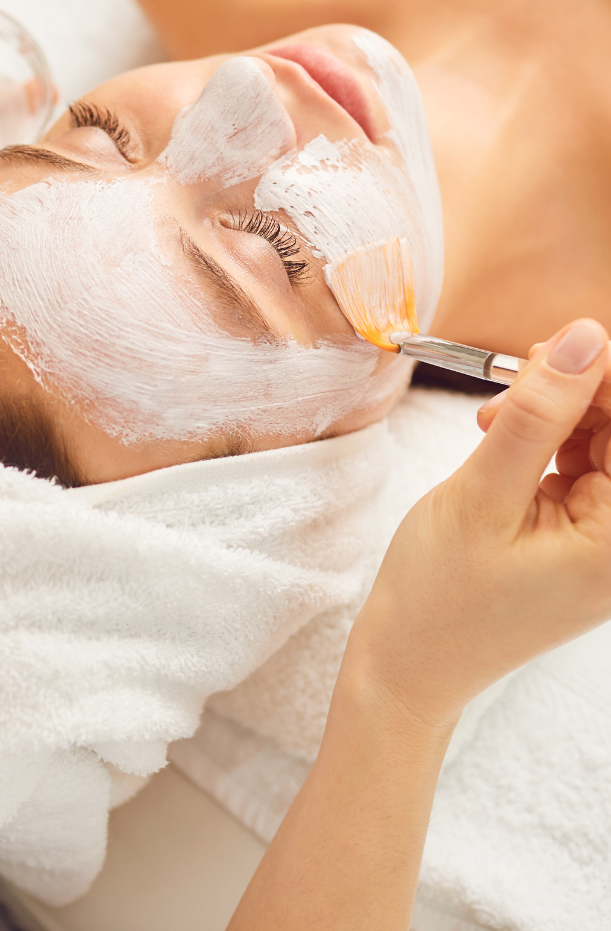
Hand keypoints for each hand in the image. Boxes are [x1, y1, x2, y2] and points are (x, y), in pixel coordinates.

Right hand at [349, 317, 610, 728]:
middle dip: (577, 392)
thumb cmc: (439, 597)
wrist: (408, 662)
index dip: (604, 379)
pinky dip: (539, 441)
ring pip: (599, 443)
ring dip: (552, 414)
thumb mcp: (482, 496)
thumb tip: (584, 337)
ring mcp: (602, 540)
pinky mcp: (575, 535)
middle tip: (513, 377)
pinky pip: (575, 466)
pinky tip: (496, 436)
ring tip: (490, 417)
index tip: (557, 345)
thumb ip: (536, 415)